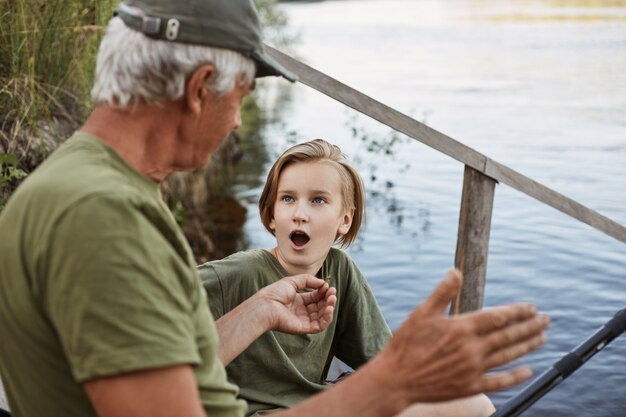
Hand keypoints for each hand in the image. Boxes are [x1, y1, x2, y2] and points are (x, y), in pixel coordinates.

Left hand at [258, 274, 336, 334]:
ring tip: (332, 298)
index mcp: (298, 300)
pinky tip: (329, 308)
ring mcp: (303, 320)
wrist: (266, 306)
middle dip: (328, 298)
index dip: (322, 291)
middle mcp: (301, 311)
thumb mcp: (293, 281)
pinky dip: (327, 318)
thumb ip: (308, 280)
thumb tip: (323, 283)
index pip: (315, 296)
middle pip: (320, 306)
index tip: (327, 285)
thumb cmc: (275, 293)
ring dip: (329, 307)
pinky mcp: (304, 328)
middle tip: (332, 292)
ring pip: (322, 315)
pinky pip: (320, 325)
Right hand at [382, 269, 549, 402]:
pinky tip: (527, 370)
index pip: (497, 317)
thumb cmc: (406, 344)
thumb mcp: (421, 313)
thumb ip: (442, 293)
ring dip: (528, 346)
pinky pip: (499, 382)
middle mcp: (472, 349)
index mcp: (461, 329)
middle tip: (546, 319)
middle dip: (530, 326)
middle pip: (509, 336)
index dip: (517, 311)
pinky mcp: (470, 387)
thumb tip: (456, 272)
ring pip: (508, 356)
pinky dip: (515, 376)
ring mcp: (473, 370)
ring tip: (542, 338)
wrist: (396, 380)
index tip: (531, 307)